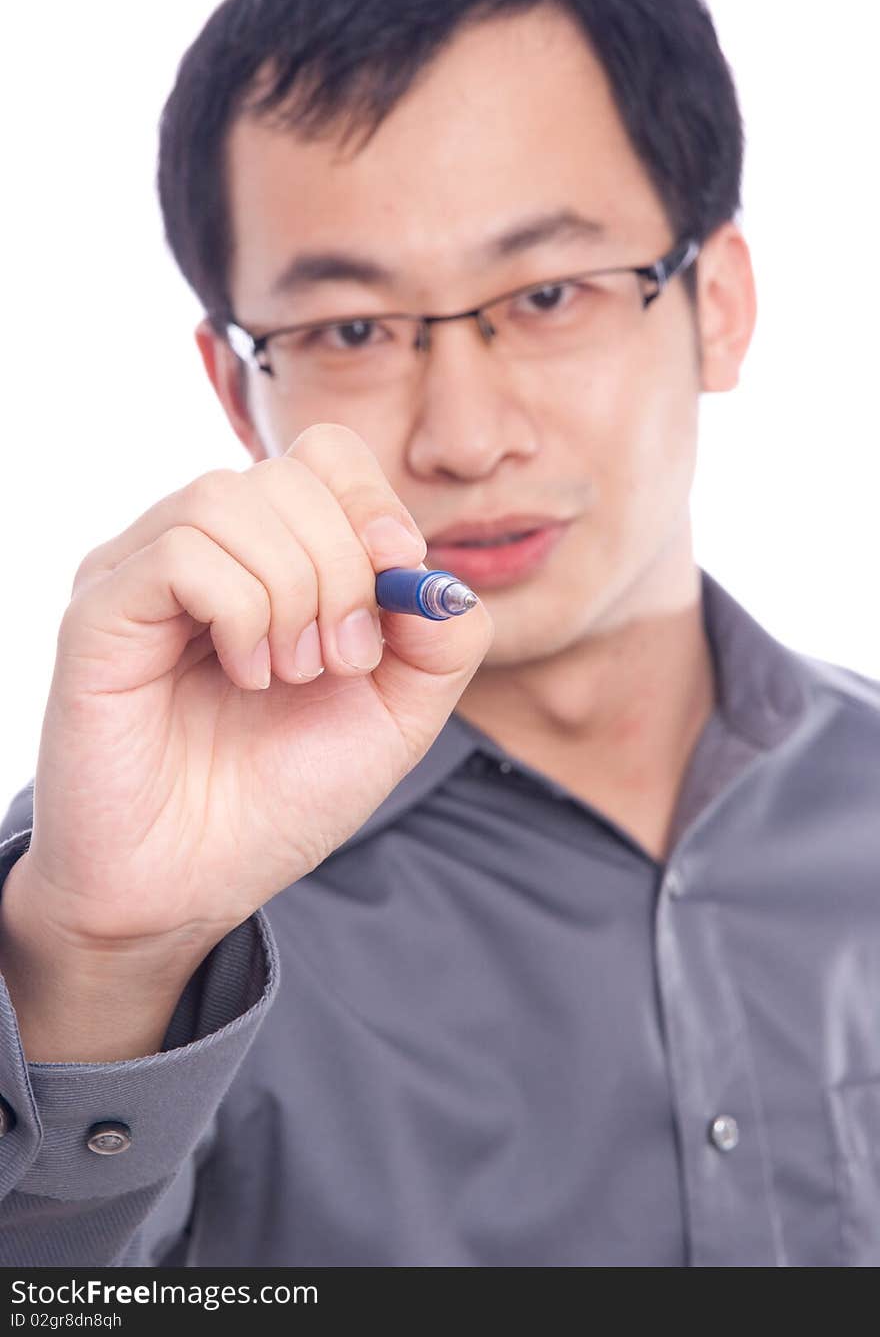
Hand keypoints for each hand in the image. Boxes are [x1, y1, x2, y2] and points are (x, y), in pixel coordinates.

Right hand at [16, 424, 492, 955]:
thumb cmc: (278, 799)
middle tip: (339, 662)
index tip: (395, 582)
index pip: (323, 456)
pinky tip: (244, 676)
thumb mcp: (394, 717)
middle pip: (287, 474)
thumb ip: (438, 641)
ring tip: (288, 674)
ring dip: (293, 591)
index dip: (373, 505)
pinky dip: (241, 612)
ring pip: (230, 499)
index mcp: (268, 557)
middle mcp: (201, 549)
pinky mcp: (100, 610)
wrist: (191, 885)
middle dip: (343, 568)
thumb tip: (437, 574)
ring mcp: (142, 572)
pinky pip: (184, 554)